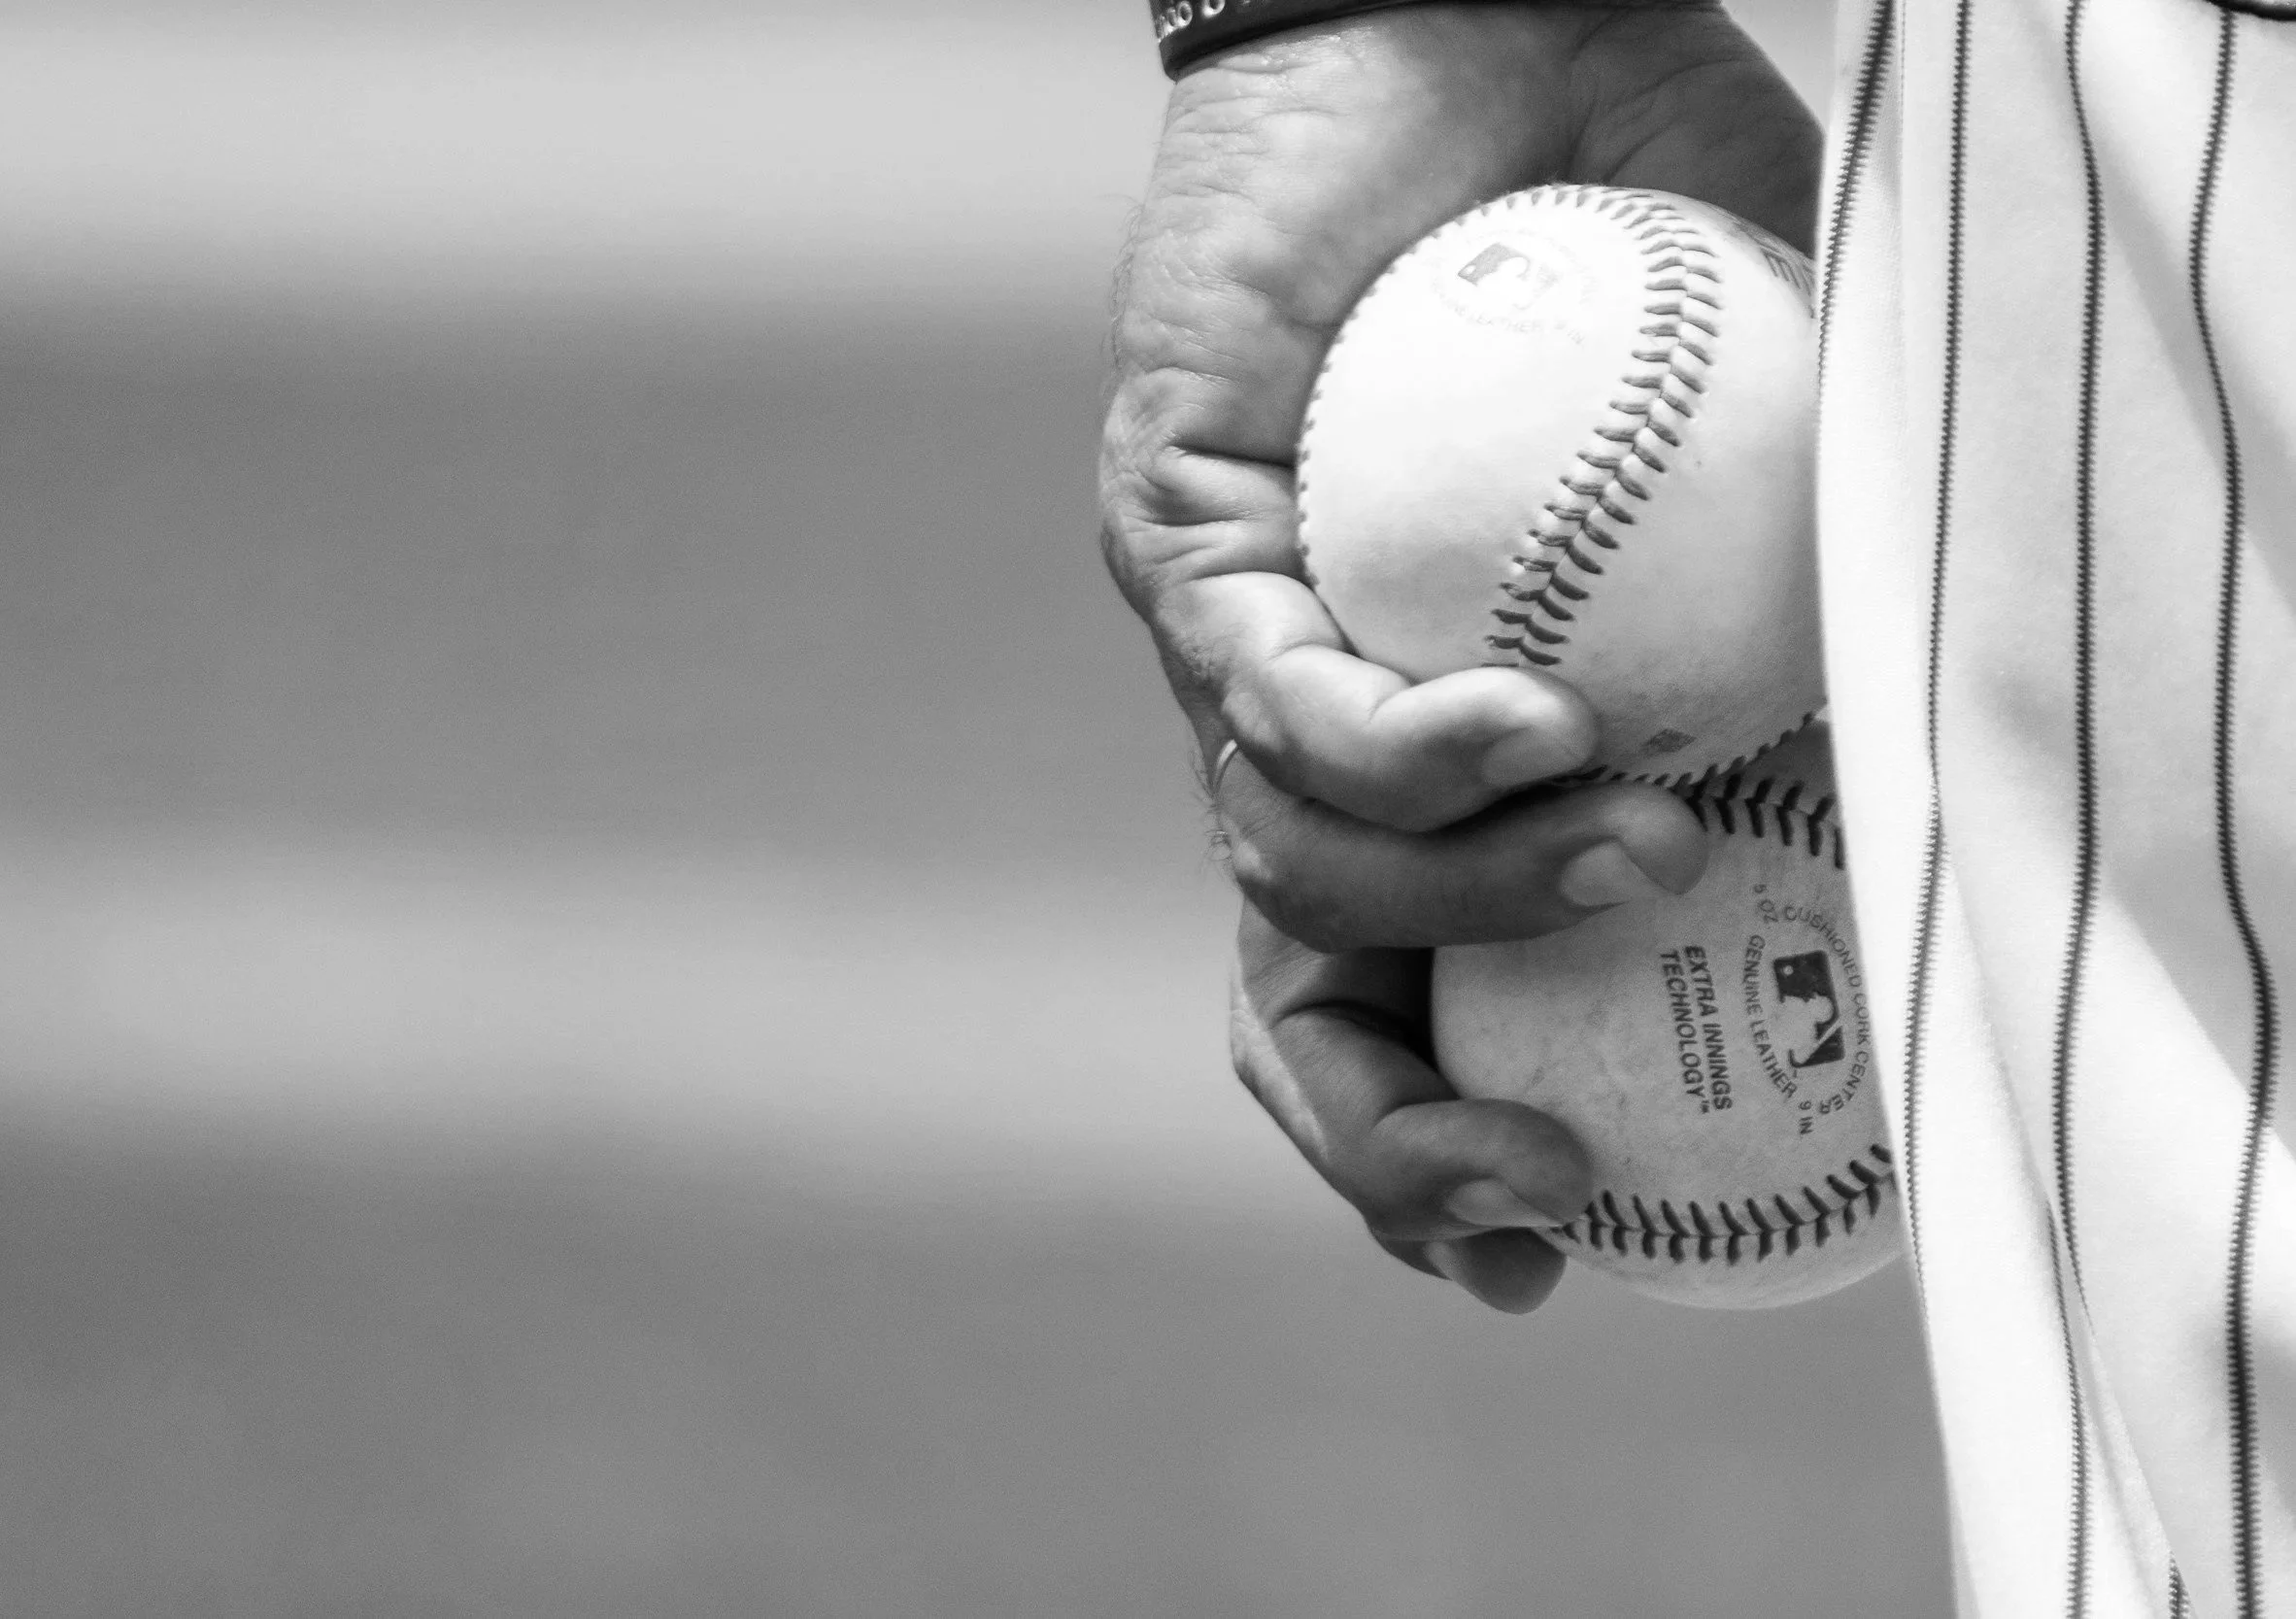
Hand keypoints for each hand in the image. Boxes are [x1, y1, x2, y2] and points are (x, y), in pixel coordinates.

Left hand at [1103, 2, 1822, 1305]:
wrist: (1497, 36)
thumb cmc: (1662, 252)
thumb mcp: (1786, 475)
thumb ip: (1830, 628)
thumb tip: (1933, 796)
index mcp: (1431, 760)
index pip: (1399, 1003)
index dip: (1445, 1153)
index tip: (1556, 1249)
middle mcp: (1310, 727)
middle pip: (1296, 999)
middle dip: (1393, 1139)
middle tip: (1538, 1194)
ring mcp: (1237, 637)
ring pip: (1288, 867)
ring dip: (1474, 903)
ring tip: (1635, 838)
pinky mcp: (1177, 528)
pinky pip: (1263, 691)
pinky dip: (1405, 745)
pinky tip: (1534, 711)